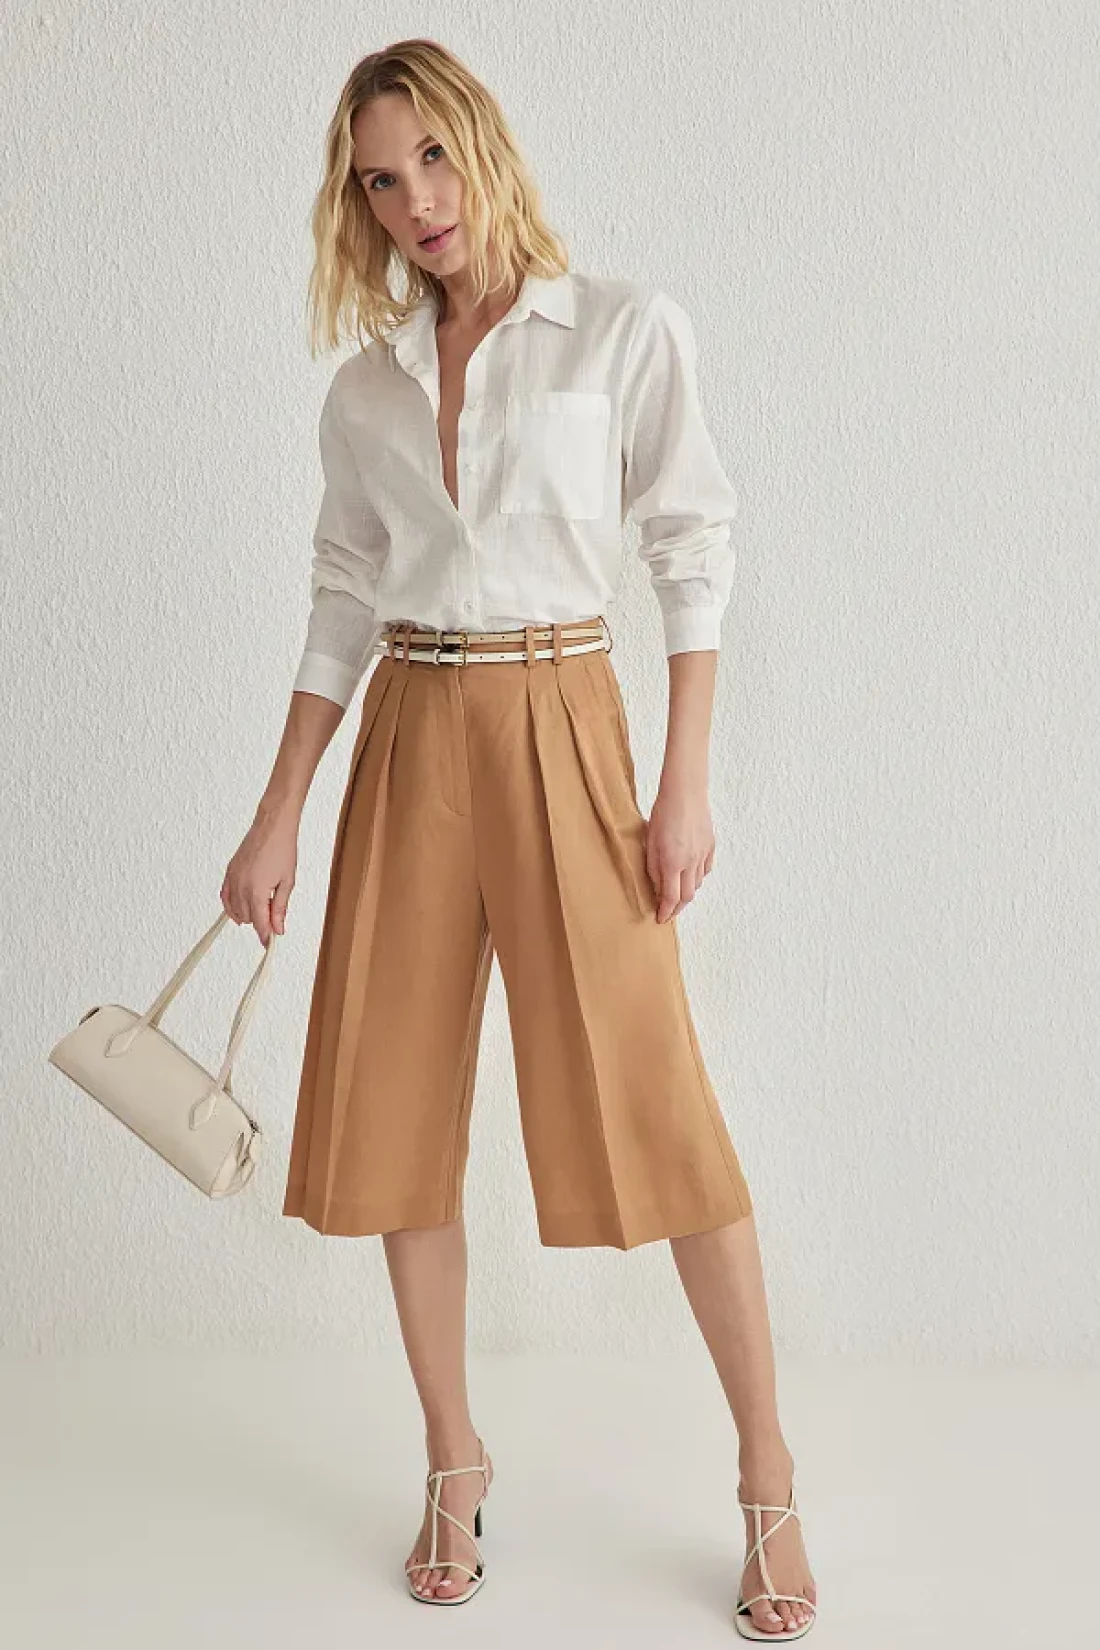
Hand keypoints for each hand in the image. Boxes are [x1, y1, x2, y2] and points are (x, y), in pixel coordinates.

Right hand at [220, 807, 298, 945]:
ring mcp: (233, 879)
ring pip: (235, 910)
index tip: (269, 944)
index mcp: (257, 891)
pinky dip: (231, 906)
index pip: (260, 923)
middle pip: (248, 918)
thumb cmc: (282, 849)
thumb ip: (280, 907)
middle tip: (275, 914)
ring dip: (248, 914)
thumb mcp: (287, 882)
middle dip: (261, 921)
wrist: (272, 826)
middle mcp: (241, 887)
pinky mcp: (229, 872)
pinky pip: (224, 896)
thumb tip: (278, 928)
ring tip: (264, 904)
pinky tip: (239, 909)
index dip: (265, 936)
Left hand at [644, 777, 715, 922]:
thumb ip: (653, 867)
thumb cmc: (663, 813)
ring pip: (698, 883)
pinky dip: (698, 877)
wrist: (685, 792)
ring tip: (677, 893)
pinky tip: (691, 875)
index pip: (671, 898)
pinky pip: (706, 869)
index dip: (665, 912)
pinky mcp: (710, 846)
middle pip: (687, 896)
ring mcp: (703, 854)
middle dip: (677, 908)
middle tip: (668, 912)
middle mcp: (690, 862)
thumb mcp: (650, 842)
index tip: (660, 919)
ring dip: (687, 892)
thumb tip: (657, 887)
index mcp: (672, 862)